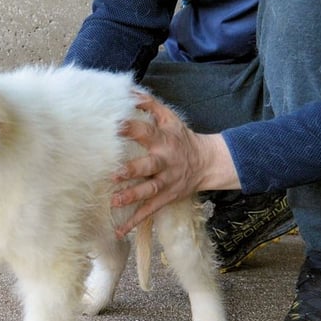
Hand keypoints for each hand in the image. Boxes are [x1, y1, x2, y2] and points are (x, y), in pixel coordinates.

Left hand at [111, 93, 238, 237]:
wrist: (207, 162)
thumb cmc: (182, 137)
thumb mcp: (170, 118)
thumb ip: (150, 104)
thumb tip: (129, 90)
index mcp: (164, 140)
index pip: (147, 132)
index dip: (132, 129)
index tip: (115, 126)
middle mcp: (165, 161)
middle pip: (149, 166)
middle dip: (132, 171)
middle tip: (113, 175)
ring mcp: (166, 182)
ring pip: (149, 191)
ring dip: (132, 197)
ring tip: (114, 202)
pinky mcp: (166, 197)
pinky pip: (149, 210)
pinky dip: (134, 221)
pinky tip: (118, 230)